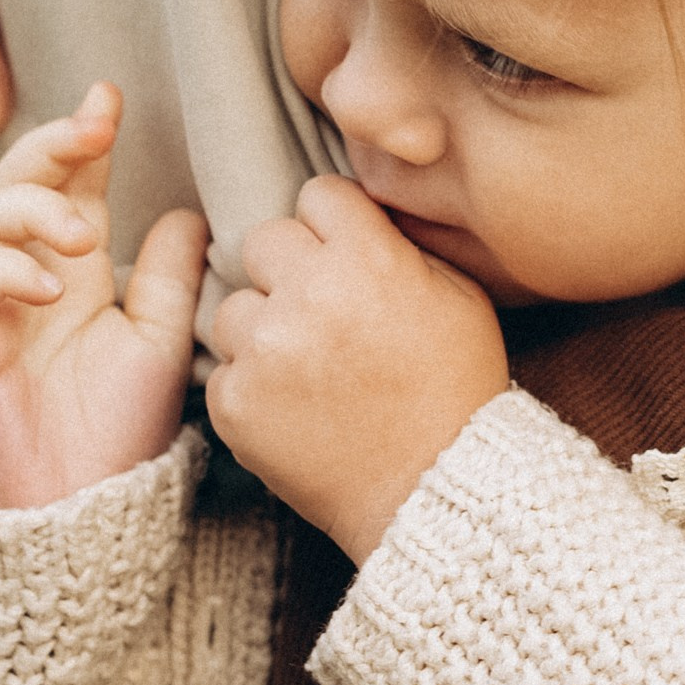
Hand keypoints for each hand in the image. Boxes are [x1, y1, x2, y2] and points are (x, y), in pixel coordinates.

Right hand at [0, 83, 208, 508]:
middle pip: (15, 183)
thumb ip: (171, 278)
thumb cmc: (114, 435)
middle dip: (49, 144)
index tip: (109, 97)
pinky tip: (47, 286)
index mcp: (71, 271)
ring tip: (79, 232)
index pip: (70, 185)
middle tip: (91, 126)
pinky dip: (1, 270)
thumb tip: (192, 211)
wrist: (75, 519)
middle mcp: (22, 279)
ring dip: (30, 209)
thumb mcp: (161, 344)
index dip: (83, 138)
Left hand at [206, 177, 509, 560]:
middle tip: (320, 311)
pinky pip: (225, 369)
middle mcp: (307, 294)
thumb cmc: (456, 390)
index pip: (317, 195)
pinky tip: (295, 407)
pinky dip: (252, 386)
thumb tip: (359, 221)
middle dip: (289, 269)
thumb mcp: (459, 296)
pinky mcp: (235, 402)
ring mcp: (265, 350)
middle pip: (263, 240)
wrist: (432, 489)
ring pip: (233, 306)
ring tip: (305, 366)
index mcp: (367, 256)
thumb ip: (401, 246)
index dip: (332, 226)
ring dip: (262, 328)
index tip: (343, 257)